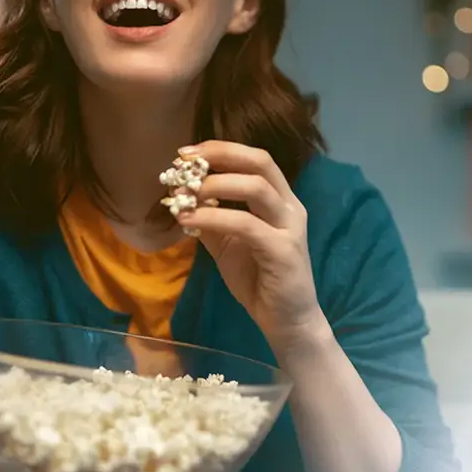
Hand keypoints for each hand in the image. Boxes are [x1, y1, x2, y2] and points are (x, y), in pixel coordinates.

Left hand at [171, 141, 327, 352]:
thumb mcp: (227, 244)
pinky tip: (188, 221)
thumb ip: (211, 219)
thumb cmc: (259, 280)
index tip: (185, 154)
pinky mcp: (283, 250)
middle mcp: (290, 207)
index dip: (221, 150)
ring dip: (215, 185)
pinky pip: (245, 224)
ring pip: (255, 188)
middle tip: (184, 163)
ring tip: (184, 193)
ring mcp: (289, 227)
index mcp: (280, 200)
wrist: (286, 321)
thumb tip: (182, 197)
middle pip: (260, 162)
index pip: (255, 159)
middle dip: (219, 155)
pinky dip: (214, 218)